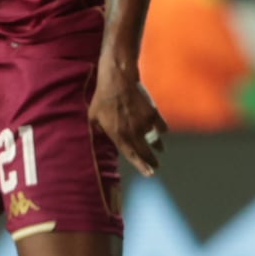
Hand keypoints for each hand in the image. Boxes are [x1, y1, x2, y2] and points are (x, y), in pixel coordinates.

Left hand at [92, 58, 165, 177]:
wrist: (118, 81)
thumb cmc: (102, 99)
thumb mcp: (93, 118)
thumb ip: (97, 131)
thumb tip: (97, 139)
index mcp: (118, 136)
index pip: (132, 156)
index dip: (141, 166)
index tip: (150, 174)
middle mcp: (133, 132)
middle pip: (145, 151)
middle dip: (151, 161)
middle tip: (156, 166)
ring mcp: (145, 123)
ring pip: (155, 139)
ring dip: (158, 146)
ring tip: (160, 149)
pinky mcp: (153, 113)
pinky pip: (161, 125)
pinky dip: (161, 129)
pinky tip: (161, 130)